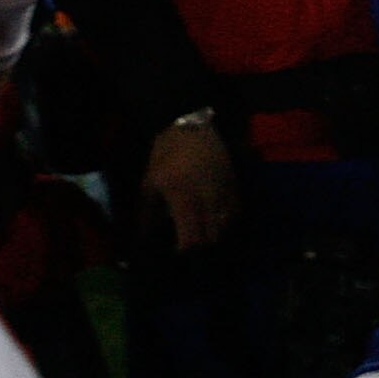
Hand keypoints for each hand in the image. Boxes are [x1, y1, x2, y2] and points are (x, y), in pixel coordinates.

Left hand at [145, 117, 236, 251]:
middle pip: (211, 238)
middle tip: (188, 246)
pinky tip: (214, 222)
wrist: (194, 124)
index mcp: (183, 197)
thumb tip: (143, 238)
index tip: (176, 253)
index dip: (185, 251)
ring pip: (224, 229)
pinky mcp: (235, 188)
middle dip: (200, 248)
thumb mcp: (150, 181)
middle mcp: (208, 199)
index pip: (191, 238)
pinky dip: (224, 223)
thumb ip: (146, 213)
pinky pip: (234, 215)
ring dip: (213, 236)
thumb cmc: (167, 152)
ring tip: (201, 236)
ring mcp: (224, 194)